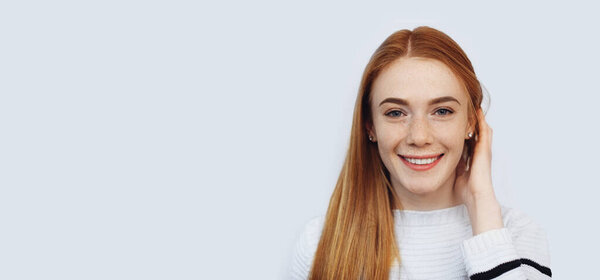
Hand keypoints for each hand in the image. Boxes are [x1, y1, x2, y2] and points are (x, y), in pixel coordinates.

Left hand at [453, 108, 502, 233]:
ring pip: (481, 130)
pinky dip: (482, 122)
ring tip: (472, 106)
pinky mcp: (485, 151)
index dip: (459, 131)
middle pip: (473, 133)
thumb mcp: (452, 174)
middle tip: (464, 108)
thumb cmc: (464, 191)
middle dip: (469, 122)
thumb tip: (431, 162)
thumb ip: (447, 166)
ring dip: (477, 119)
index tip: (451, 121)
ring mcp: (483, 151)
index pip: (464, 140)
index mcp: (469, 158)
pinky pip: (485, 132)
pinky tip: (478, 112)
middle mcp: (477, 153)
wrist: (476, 198)